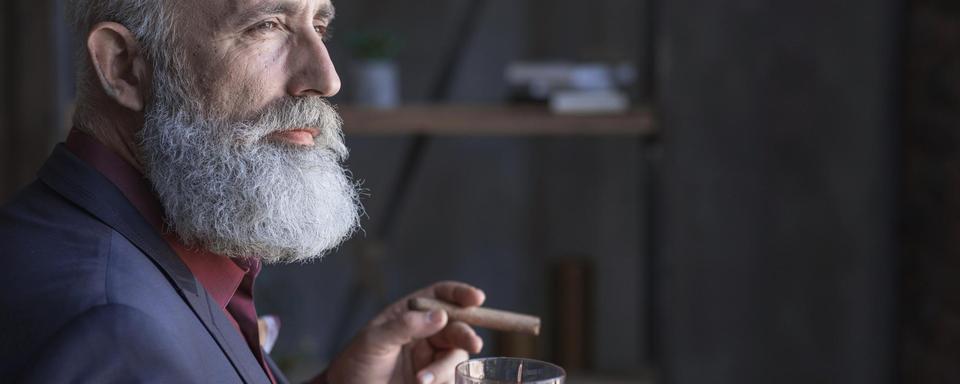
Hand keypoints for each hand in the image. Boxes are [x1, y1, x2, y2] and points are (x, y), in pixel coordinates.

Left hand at [325, 281, 485, 383]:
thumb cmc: (355, 365)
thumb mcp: (374, 341)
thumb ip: (405, 326)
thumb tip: (441, 315)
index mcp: (409, 314)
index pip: (440, 295)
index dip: (460, 294)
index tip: (476, 299)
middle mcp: (424, 333)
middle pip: (457, 326)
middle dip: (466, 334)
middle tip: (473, 344)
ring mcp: (430, 357)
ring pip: (457, 356)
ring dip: (445, 367)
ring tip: (422, 381)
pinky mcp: (434, 380)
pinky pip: (452, 377)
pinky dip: (444, 380)